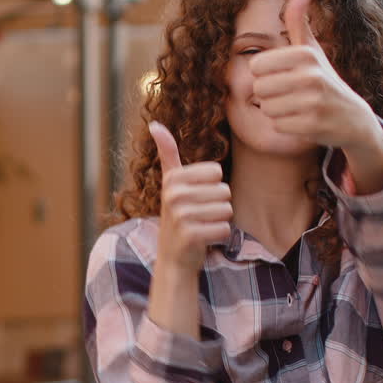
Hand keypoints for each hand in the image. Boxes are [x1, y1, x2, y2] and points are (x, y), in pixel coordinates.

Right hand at [150, 121, 232, 273]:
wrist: (173, 258)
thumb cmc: (178, 217)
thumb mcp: (171, 184)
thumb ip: (167, 154)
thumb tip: (154, 123)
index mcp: (173, 179)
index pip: (217, 172)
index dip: (213, 187)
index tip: (196, 199)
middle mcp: (174, 196)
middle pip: (224, 191)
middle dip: (217, 206)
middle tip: (199, 216)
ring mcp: (181, 216)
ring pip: (227, 210)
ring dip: (219, 221)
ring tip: (202, 226)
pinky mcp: (191, 236)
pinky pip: (225, 228)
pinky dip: (219, 236)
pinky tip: (204, 239)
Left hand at [249, 0, 382, 151]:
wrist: (353, 118)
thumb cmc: (325, 79)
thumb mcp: (312, 49)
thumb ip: (299, 20)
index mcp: (305, 55)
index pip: (256, 66)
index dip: (265, 74)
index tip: (284, 76)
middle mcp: (312, 76)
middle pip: (259, 89)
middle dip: (270, 95)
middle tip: (292, 95)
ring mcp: (314, 102)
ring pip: (267, 109)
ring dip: (278, 111)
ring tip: (298, 107)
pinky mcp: (314, 126)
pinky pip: (278, 126)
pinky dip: (287, 126)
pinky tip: (305, 121)